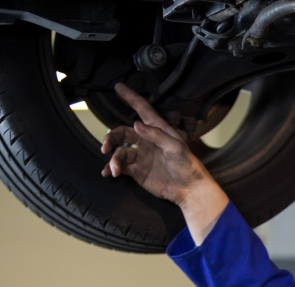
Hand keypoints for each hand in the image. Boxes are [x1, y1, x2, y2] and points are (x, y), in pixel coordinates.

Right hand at [101, 83, 227, 243]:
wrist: (189, 190)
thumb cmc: (188, 167)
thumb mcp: (176, 148)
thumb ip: (157, 135)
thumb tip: (136, 124)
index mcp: (158, 131)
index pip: (143, 110)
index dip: (130, 97)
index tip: (118, 86)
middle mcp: (147, 141)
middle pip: (122, 132)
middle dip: (111, 137)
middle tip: (105, 146)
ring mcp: (142, 156)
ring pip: (120, 152)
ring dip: (113, 159)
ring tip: (115, 170)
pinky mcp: (138, 171)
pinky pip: (120, 166)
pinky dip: (111, 168)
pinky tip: (107, 173)